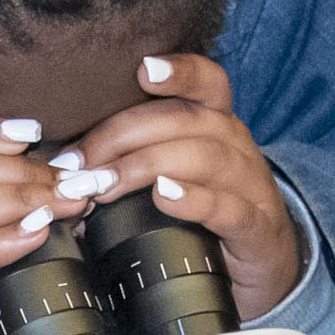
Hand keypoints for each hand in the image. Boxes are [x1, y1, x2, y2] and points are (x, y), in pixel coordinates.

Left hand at [64, 55, 302, 319]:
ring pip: (205, 157)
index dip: (180, 72)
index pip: (208, 83)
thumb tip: (68, 173)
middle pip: (186, 120)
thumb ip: (133, 163)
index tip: (142, 69)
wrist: (267, 264)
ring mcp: (252, 187)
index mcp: (217, 126)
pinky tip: (163, 196)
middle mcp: (237, 147)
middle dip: (123, 135)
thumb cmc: (210, 215)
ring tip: (105, 185)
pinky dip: (194, 199)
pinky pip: (230, 208)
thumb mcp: (179, 177)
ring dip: (146, 166)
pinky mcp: (258, 229)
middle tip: (79, 163)